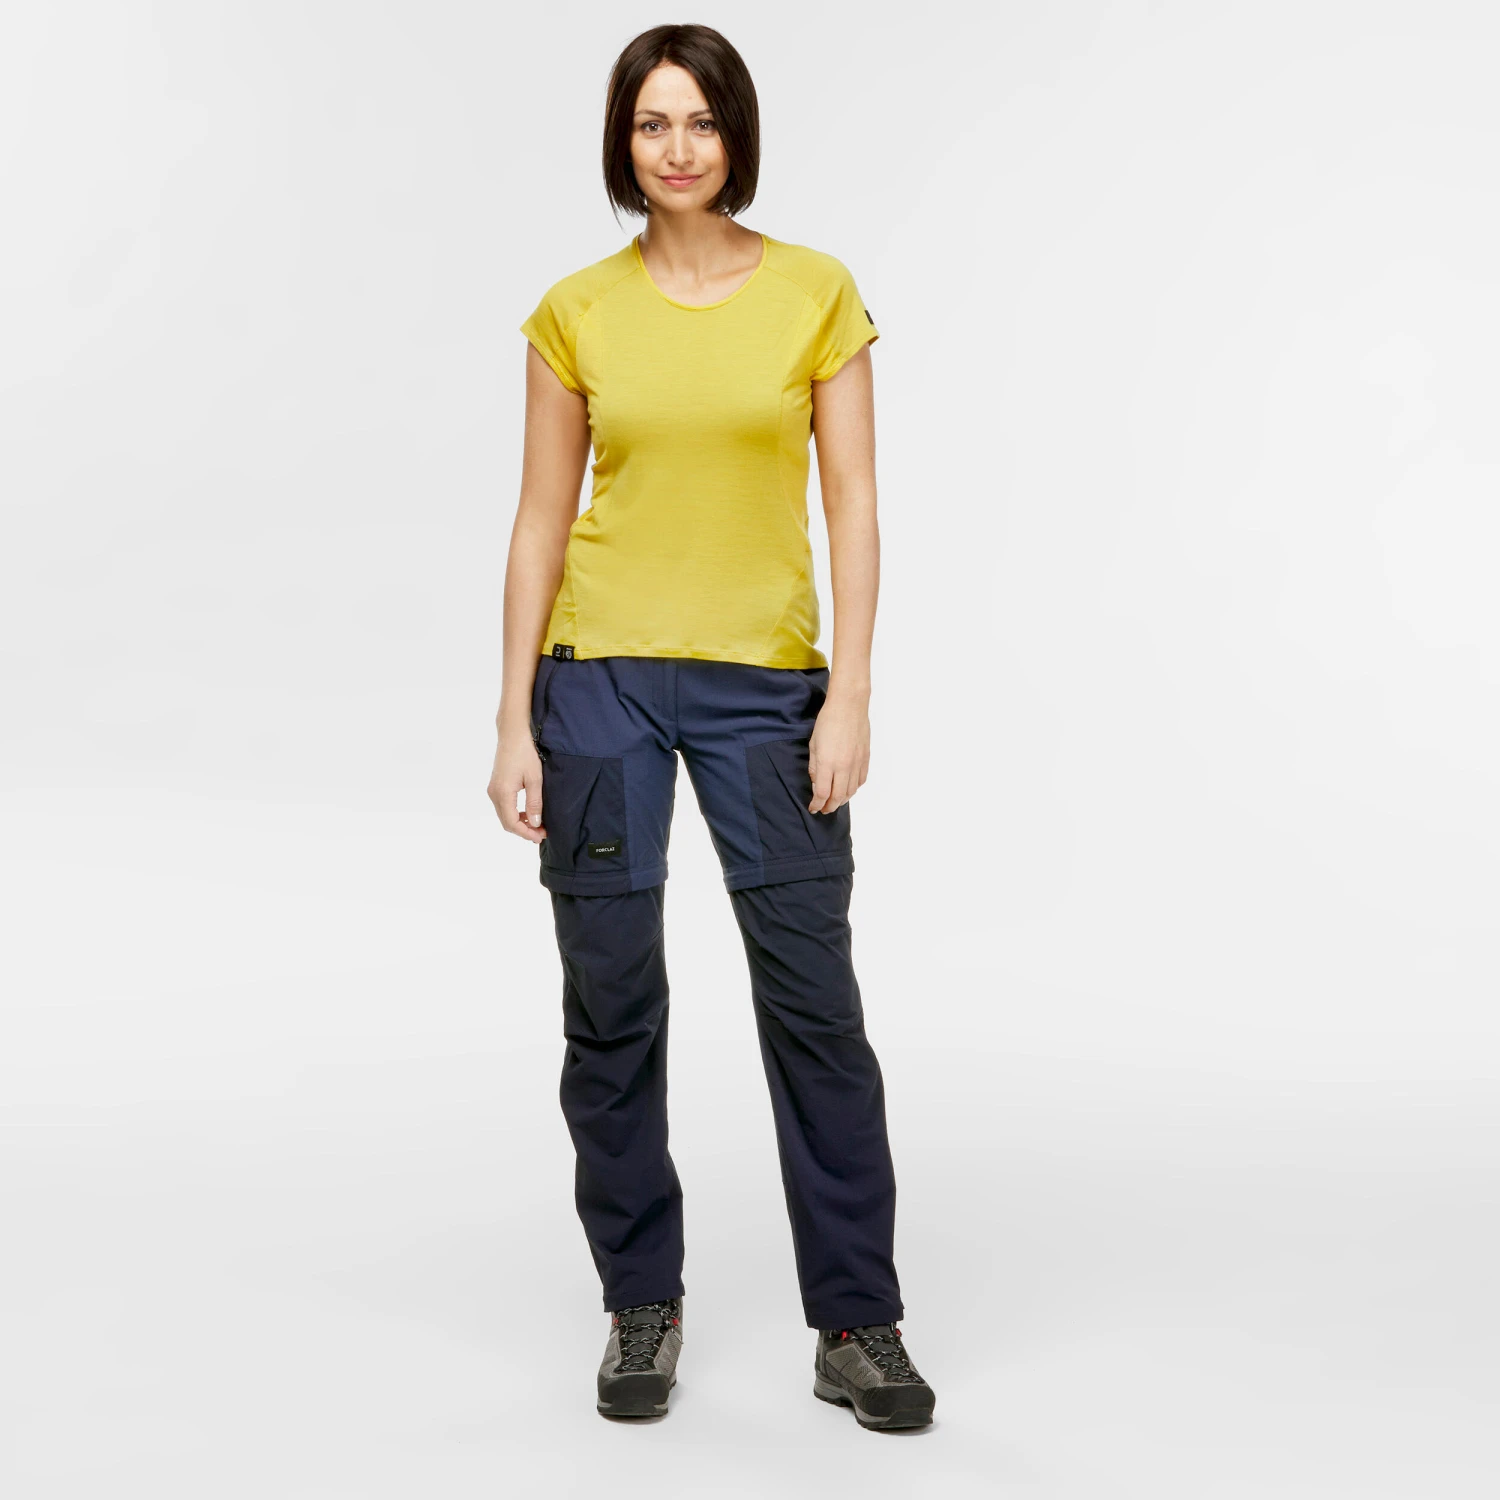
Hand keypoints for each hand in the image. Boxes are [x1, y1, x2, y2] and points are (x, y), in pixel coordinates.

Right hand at [488, 727, 545, 842]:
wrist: (513, 733)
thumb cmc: (526, 753)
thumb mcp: (535, 779)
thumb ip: (535, 803)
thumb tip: (535, 824)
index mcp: (502, 793)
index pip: (512, 823)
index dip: (526, 833)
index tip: (541, 836)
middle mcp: (494, 793)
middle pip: (506, 822)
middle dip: (524, 830)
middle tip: (542, 833)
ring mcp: (493, 789)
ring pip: (505, 815)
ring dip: (520, 822)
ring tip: (538, 825)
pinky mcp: (496, 785)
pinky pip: (504, 806)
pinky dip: (516, 813)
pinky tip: (529, 812)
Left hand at [807, 686, 869, 814]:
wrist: (849, 706)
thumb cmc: (828, 721)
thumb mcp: (814, 744)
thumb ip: (814, 766)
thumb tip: (816, 783)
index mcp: (828, 763)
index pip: (822, 793)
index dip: (817, 804)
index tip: (813, 808)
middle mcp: (844, 767)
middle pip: (838, 796)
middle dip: (829, 806)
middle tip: (823, 809)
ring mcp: (857, 763)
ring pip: (851, 791)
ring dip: (842, 800)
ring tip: (834, 802)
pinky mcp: (866, 758)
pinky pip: (861, 780)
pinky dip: (854, 789)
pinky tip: (848, 789)